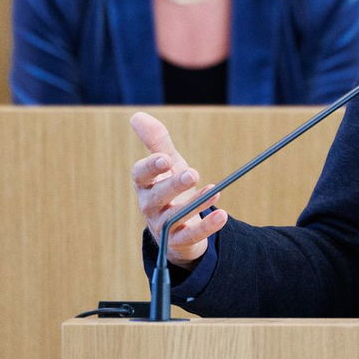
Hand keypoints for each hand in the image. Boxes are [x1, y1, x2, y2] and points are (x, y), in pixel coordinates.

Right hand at [130, 111, 228, 266]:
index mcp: (145, 185)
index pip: (140, 175)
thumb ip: (157, 142)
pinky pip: (190, 236)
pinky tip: (221, 213)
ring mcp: (162, 226)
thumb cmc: (171, 189)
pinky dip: (206, 226)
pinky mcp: (177, 242)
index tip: (164, 159)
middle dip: (173, 185)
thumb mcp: (168, 165)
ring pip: (173, 217)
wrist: (180, 227)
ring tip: (213, 190)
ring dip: (194, 204)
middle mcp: (150, 206)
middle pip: (156, 197)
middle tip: (193, 174)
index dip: (150, 167)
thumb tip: (137, 116)